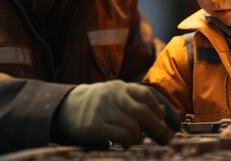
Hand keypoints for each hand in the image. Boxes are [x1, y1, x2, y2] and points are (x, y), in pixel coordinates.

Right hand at [58, 80, 176, 146]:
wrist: (67, 107)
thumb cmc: (101, 105)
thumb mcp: (116, 95)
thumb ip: (135, 101)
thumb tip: (163, 113)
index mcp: (120, 87)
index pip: (145, 94)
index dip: (158, 108)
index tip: (163, 120)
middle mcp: (111, 95)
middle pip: (142, 112)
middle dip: (156, 128)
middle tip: (163, 137)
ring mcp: (101, 110)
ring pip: (132, 127)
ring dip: (140, 138)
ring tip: (137, 141)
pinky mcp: (93, 126)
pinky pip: (120, 136)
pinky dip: (128, 142)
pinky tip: (125, 144)